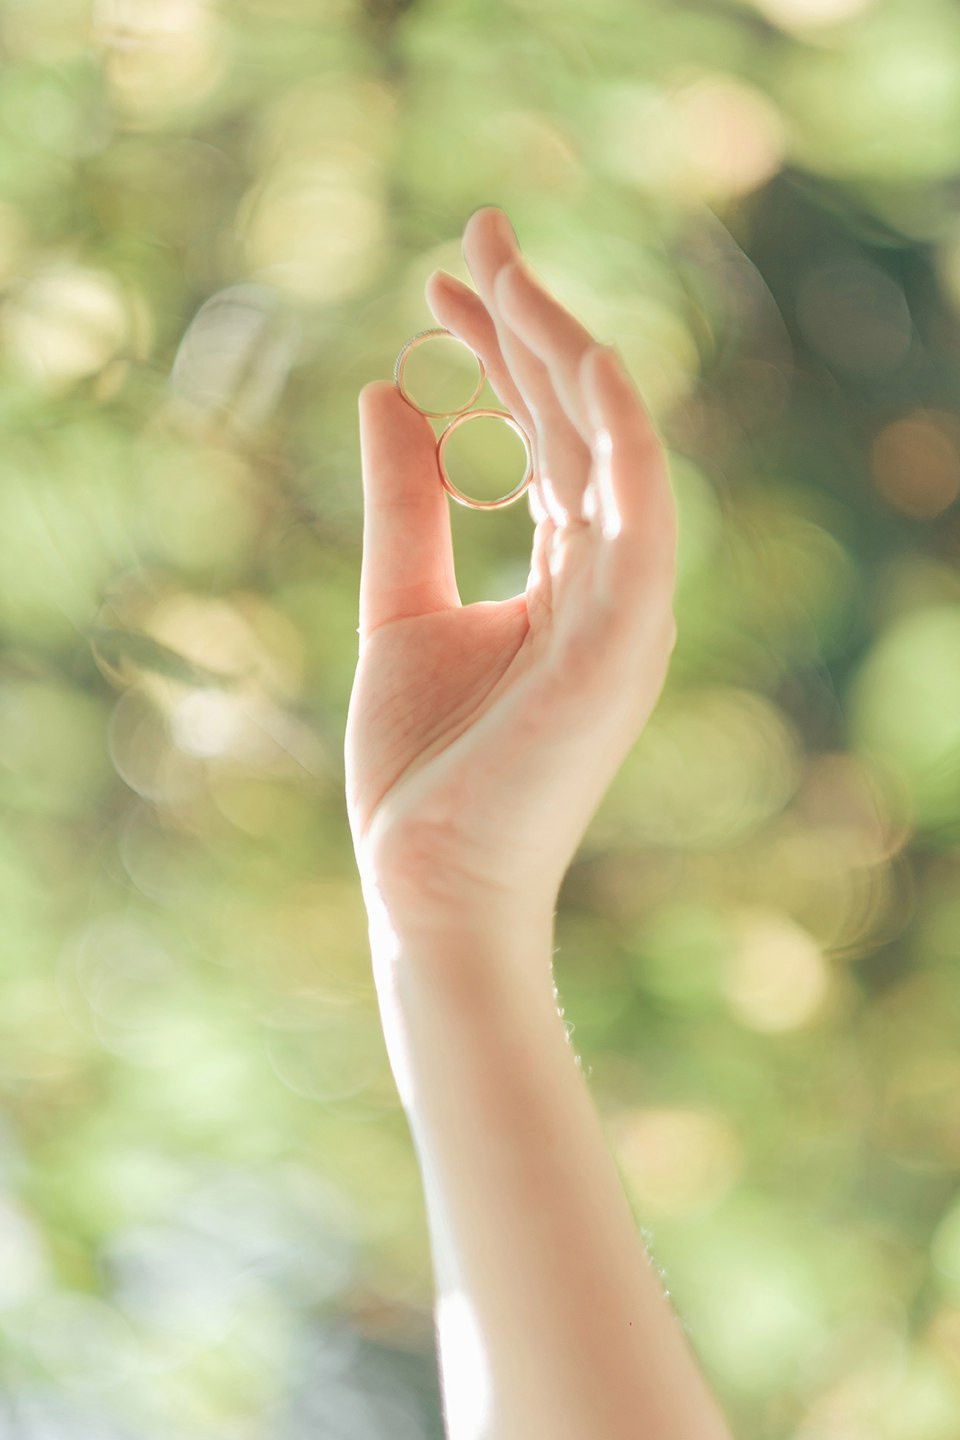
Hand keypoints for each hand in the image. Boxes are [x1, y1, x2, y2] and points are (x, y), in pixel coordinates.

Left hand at [344, 208, 677, 936]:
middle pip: (579, 429)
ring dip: (568, 355)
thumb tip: (387, 390)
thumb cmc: (421, 770)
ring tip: (505, 266)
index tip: (444, 280)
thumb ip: (407, 504)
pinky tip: (582, 362)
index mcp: (564, 582)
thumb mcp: (399, 609)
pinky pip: (639, 524)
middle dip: (533, 326)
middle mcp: (608, 585)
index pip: (545, 441)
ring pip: (613, 456)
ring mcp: (623, 615)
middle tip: (479, 231)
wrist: (427, 888)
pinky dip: (621, 443)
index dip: (502, 356)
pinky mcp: (620, 648)